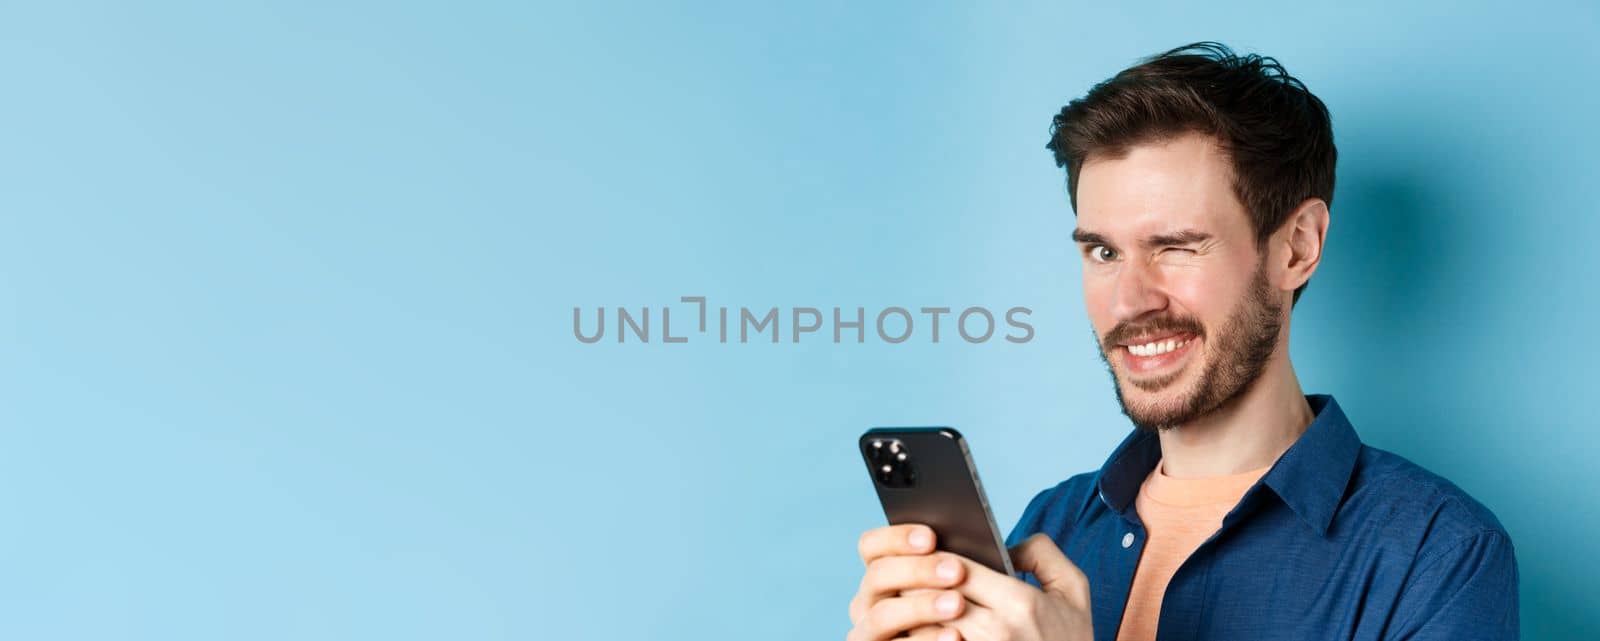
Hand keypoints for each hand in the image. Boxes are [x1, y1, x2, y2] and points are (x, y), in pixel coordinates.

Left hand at [846, 526, 1092, 640]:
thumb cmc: (1072, 639)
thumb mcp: (1073, 591)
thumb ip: (1043, 554)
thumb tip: (1005, 543)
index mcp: (1020, 603)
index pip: (958, 568)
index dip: (934, 557)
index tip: (925, 552)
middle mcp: (997, 631)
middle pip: (934, 597)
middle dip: (915, 582)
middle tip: (902, 572)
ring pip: (926, 626)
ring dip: (911, 613)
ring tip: (903, 601)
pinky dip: (921, 637)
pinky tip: (918, 629)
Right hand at [847, 523, 965, 640]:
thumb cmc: (962, 614)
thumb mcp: (954, 586)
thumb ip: (954, 566)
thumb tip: (975, 551)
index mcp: (880, 574)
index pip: (871, 546)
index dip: (896, 538)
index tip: (930, 538)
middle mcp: (866, 602)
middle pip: (877, 575)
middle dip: (916, 570)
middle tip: (956, 570)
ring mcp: (868, 632)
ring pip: (882, 614)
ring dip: (920, 606)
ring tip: (957, 604)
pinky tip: (954, 636)